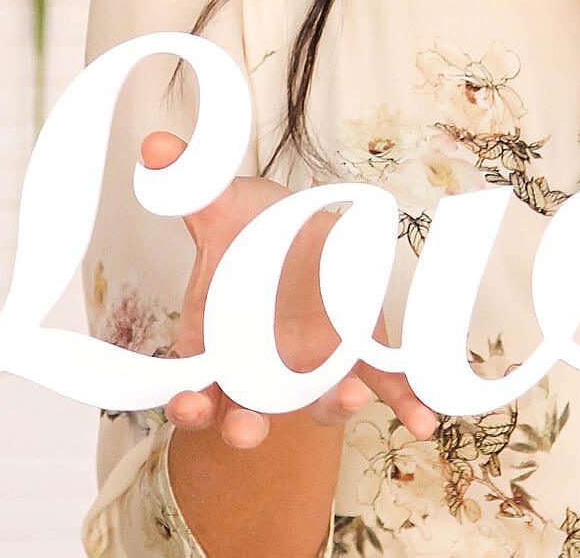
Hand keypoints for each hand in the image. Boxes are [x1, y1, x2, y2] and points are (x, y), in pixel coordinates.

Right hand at [141, 130, 439, 449]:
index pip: (193, 387)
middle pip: (248, 412)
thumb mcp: (219, 202)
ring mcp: (313, 366)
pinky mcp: (360, 354)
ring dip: (334, 407)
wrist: (298, 230)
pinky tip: (423, 419)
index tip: (188, 403)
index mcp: (216, 343)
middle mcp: (262, 369)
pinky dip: (402, 401)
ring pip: (318, 402)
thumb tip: (157, 147)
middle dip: (246, 426)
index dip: (188, 403)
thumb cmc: (248, 228)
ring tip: (353, 397)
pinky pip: (382, 384)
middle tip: (246, 430)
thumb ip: (187, 181)